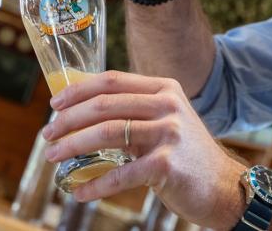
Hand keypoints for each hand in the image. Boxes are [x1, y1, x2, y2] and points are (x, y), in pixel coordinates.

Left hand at [41, 70, 246, 229]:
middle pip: (104, 105)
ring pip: (107, 133)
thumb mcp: (165, 120)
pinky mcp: (167, 164)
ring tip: (54, 158)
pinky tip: (79, 191)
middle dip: (69, 120)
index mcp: (163, 88)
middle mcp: (168, 105)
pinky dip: (95, 184)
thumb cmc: (185, 155)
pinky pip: (120, 173)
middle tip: (48, 135)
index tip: (55, 104)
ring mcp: (169, 133)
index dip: (79, 90)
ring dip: (73, 146)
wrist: (224, 188)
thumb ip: (133, 110)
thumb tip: (81, 110)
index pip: (112, 81)